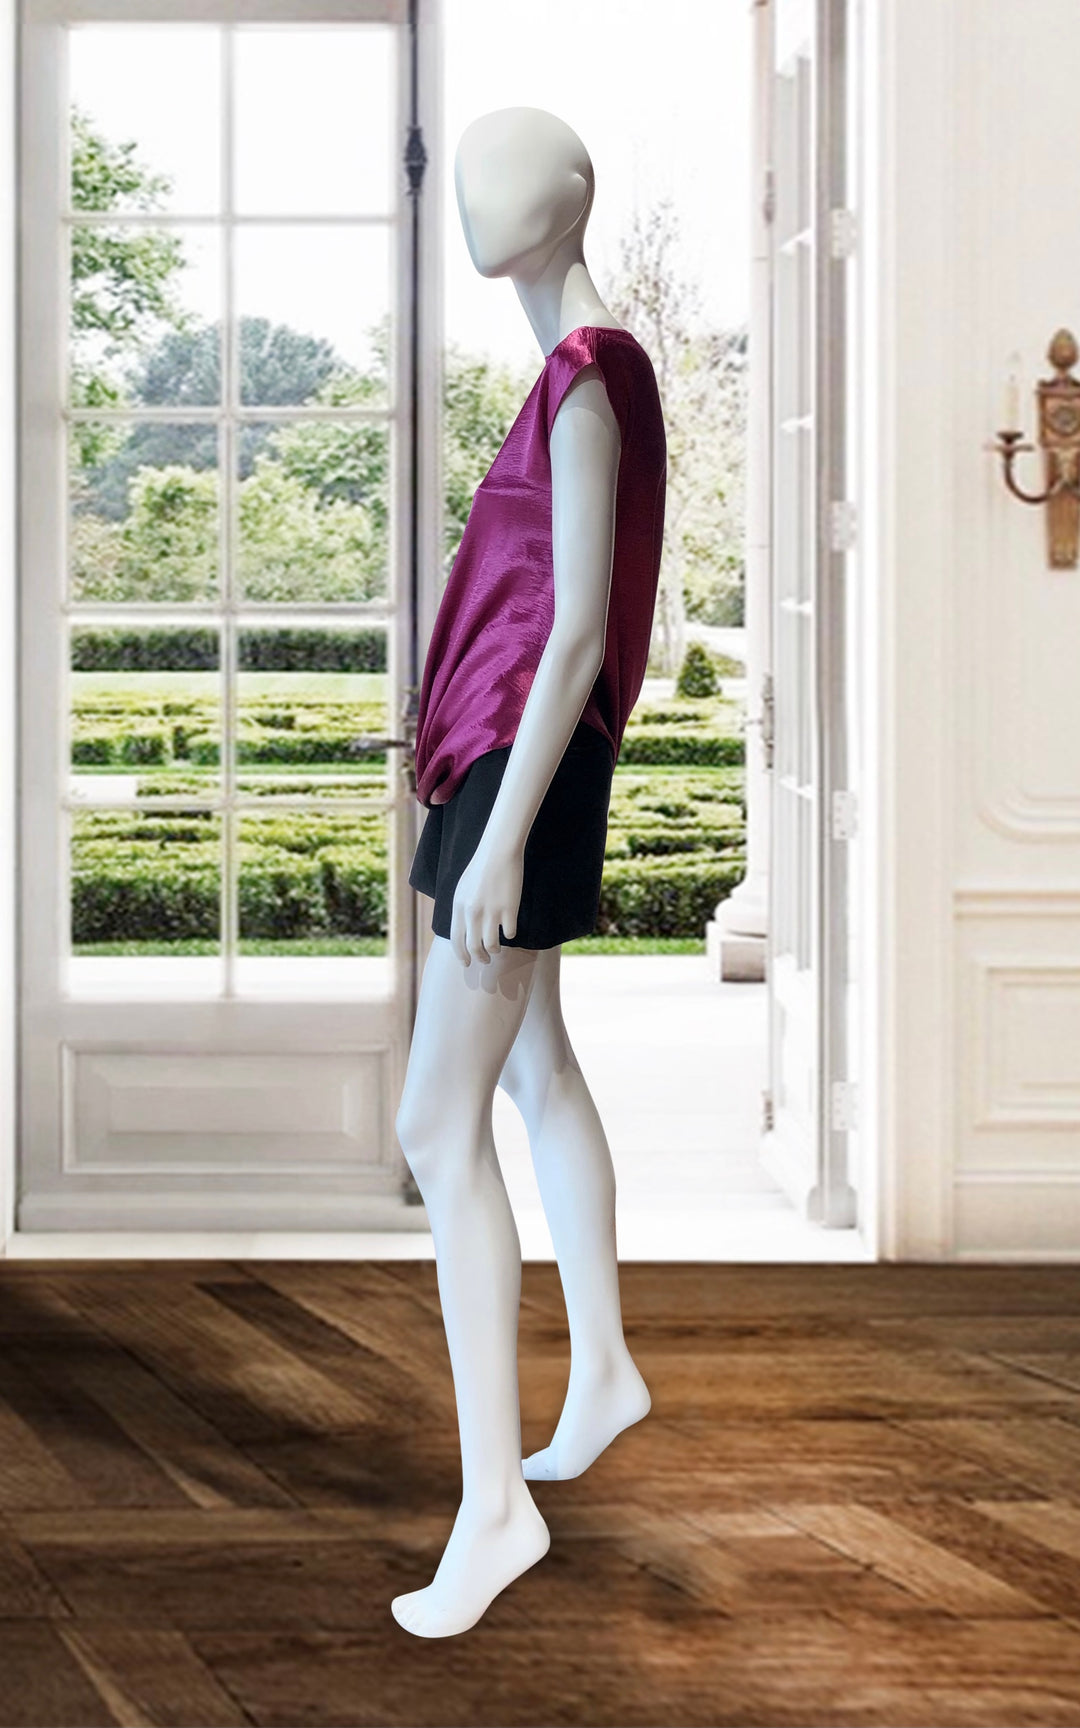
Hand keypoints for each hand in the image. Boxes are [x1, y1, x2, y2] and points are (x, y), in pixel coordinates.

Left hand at [449, 841, 523, 965]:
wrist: (498, 852)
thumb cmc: (480, 870)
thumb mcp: (462, 891)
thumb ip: (461, 912)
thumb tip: (464, 933)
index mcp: (459, 908)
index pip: (456, 941)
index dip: (461, 956)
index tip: (467, 963)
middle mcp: (473, 913)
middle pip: (474, 947)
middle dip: (479, 958)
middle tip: (485, 960)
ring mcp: (491, 912)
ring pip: (492, 945)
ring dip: (495, 951)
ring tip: (497, 950)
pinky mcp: (509, 909)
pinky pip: (510, 933)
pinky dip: (510, 934)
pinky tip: (510, 929)